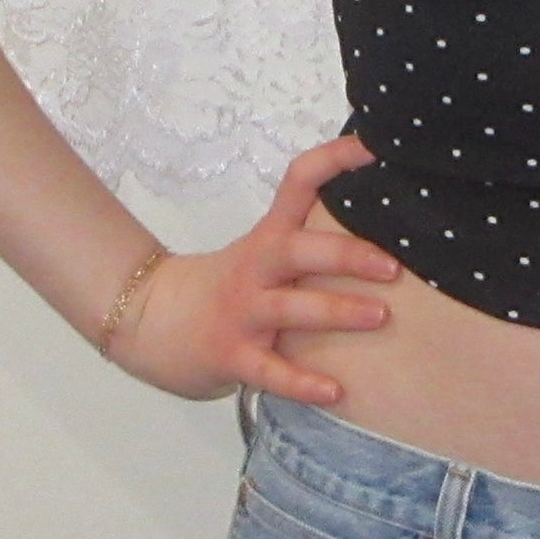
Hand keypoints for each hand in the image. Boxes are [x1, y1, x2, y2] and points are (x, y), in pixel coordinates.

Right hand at [107, 133, 402, 402]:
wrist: (146, 321)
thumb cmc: (226, 286)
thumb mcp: (262, 252)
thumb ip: (310, 240)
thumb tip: (384, 224)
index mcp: (268, 237)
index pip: (298, 182)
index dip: (333, 160)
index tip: (373, 147)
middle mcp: (256, 270)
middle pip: (298, 250)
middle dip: (347, 256)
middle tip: (393, 267)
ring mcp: (242, 313)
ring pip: (291, 309)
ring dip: (337, 311)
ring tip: (380, 317)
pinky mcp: (231, 355)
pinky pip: (271, 373)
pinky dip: (303, 383)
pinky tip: (335, 391)